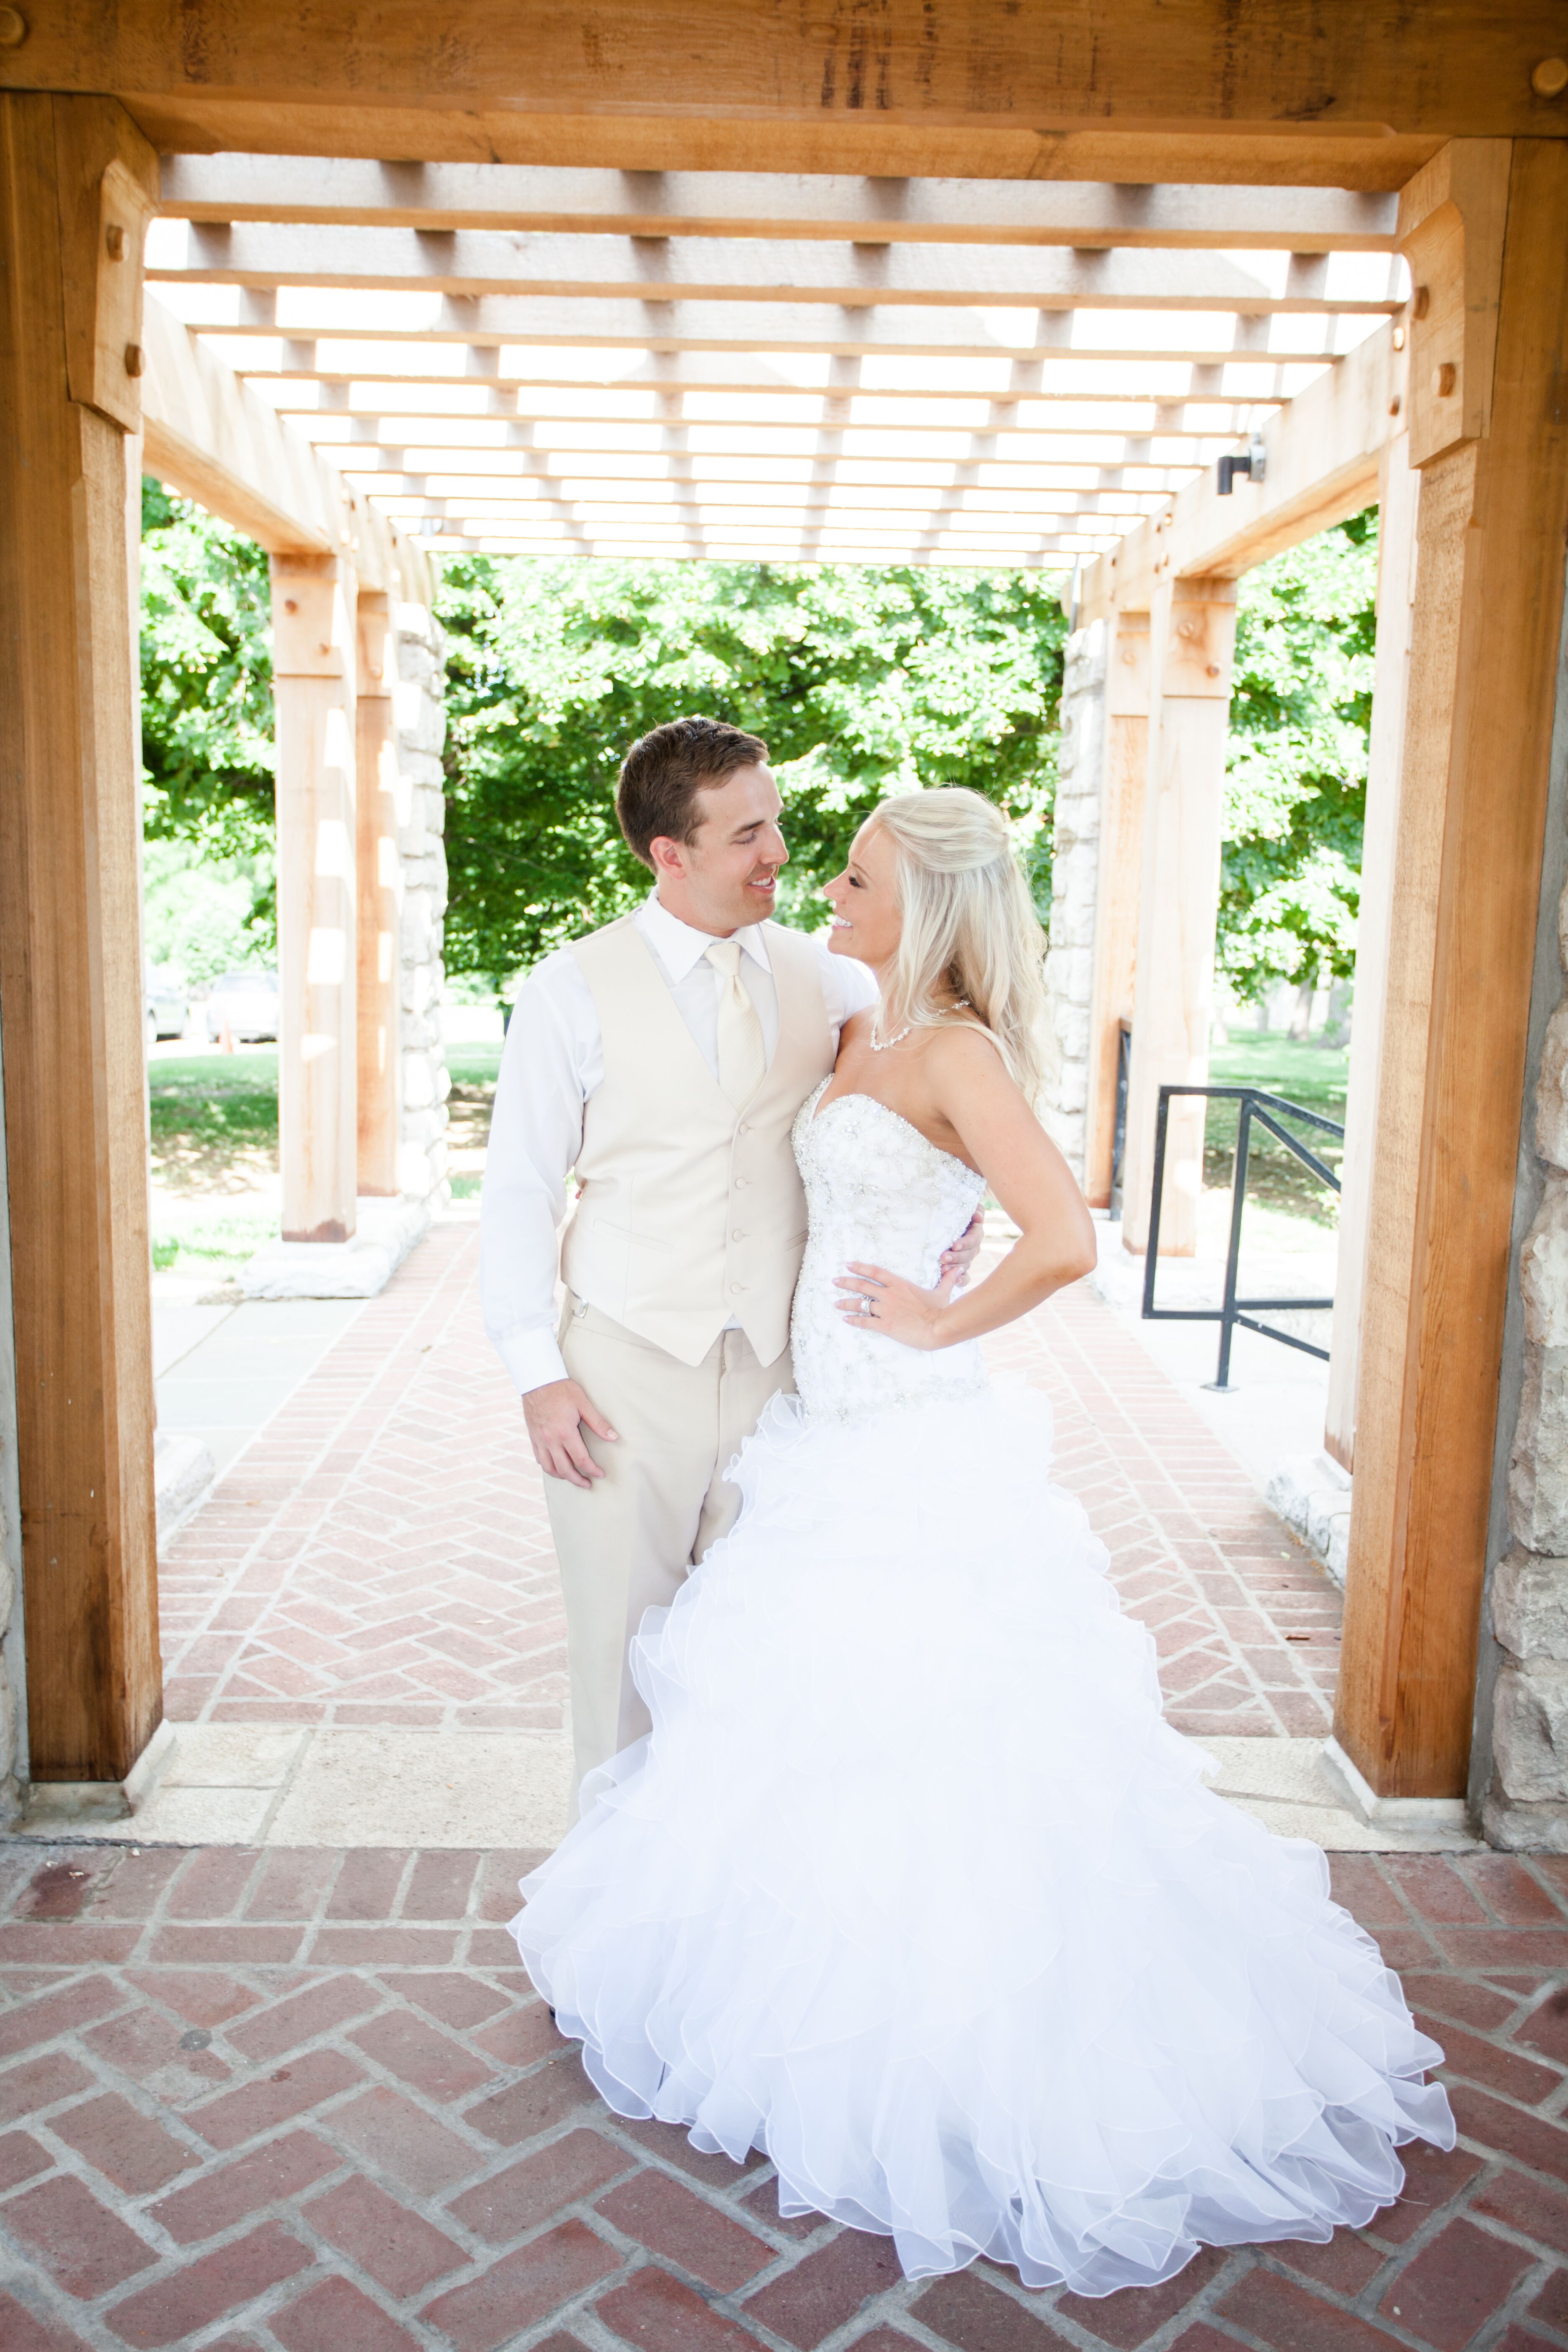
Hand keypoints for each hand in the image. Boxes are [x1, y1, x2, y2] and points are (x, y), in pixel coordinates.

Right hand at [523, 1379, 617, 1487]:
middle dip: (577, 1480)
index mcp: (565, 1433)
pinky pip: (539, 1458)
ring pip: (549, 1468)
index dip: (592, 1470)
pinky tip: (556, 1466)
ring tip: (572, 1478)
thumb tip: (613, 1437)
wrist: (537, 1380)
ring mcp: (540, 1440)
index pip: (581, 1459)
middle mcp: (551, 1440)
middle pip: (564, 1469)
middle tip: (588, 1484)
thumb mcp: (583, 1404)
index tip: (600, 1474)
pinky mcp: (533, 1437)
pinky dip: (548, 1467)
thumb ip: (598, 1423)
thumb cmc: (561, 1390)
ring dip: (562, 1476)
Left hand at [833, 1260, 956, 1349]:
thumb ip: (947, 1280)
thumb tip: (957, 1269)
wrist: (938, 1328)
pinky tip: (845, 1320)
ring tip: (835, 1302)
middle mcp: (889, 1295)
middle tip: (835, 1281)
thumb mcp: (942, 1292)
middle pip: (862, 1285)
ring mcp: (885, 1310)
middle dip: (847, 1282)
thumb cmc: (940, 1310)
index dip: (860, 1267)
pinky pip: (864, 1322)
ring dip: (846, 1302)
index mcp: (900, 1284)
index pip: (875, 1271)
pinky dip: (853, 1320)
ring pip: (860, 1304)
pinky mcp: (885, 1325)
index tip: (849, 1265)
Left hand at [940, 1206, 984, 1289]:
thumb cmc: (955, 1213)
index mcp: (975, 1232)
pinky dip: (961, 1280)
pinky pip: (965, 1276)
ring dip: (955, 1269)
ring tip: (942, 1269)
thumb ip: (975, 1209)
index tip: (954, 1245)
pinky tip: (955, 1282)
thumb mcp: (965, 1207)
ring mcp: (967, 1258)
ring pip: (965, 1266)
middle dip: (956, 1257)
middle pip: (969, 1254)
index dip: (966, 1242)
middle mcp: (973, 1247)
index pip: (974, 1239)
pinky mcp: (961, 1267)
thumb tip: (978, 1217)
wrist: (945, 1221)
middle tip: (943, 1258)